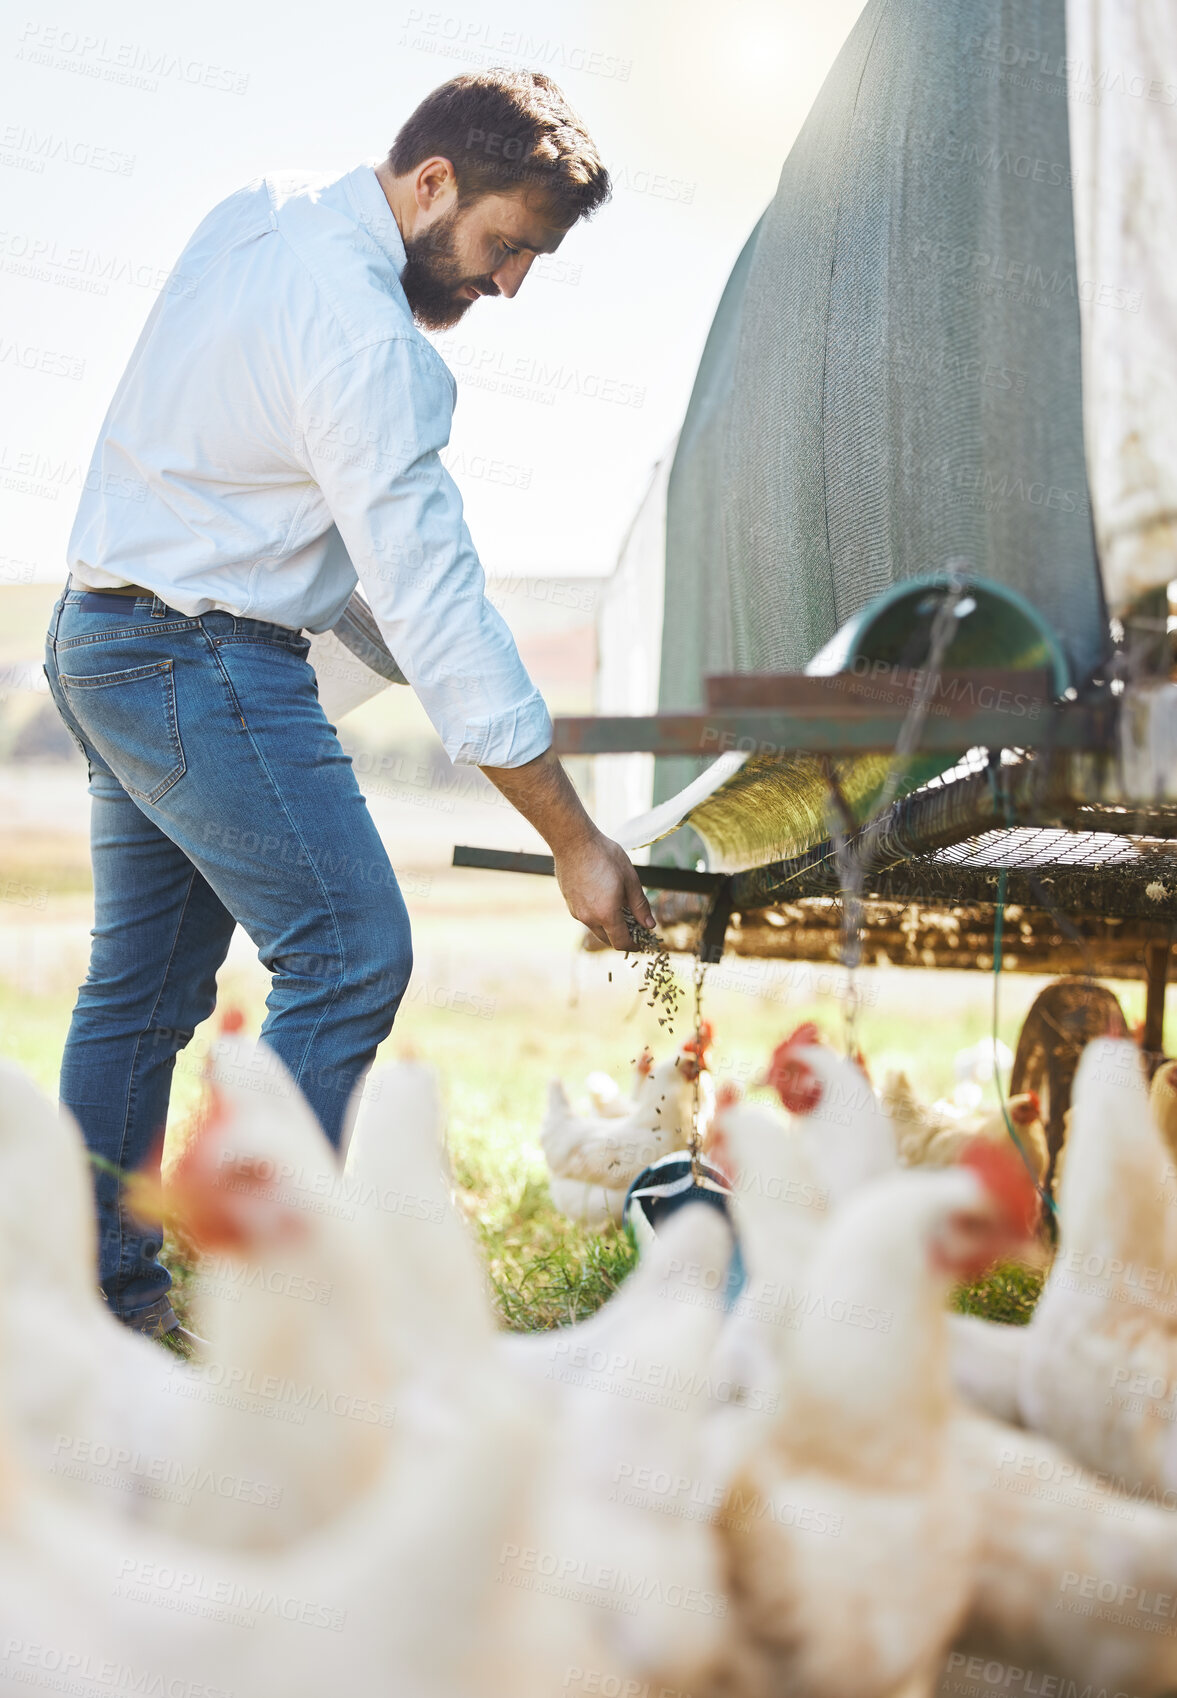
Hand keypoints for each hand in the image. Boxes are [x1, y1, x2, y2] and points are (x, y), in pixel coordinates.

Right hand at [479, 745, 657, 948]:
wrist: (573, 841)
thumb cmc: (604, 856)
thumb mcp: (630, 879)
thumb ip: (640, 906)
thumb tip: (649, 925)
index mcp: (607, 914)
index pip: (621, 943)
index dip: (634, 945)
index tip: (642, 940)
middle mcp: (589, 918)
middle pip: (608, 939)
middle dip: (622, 936)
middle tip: (635, 924)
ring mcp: (576, 911)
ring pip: (596, 927)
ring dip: (609, 924)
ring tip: (620, 906)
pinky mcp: (569, 903)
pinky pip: (586, 916)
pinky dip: (597, 914)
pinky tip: (603, 896)